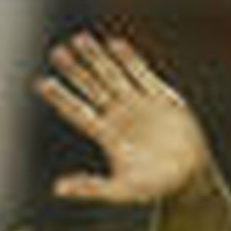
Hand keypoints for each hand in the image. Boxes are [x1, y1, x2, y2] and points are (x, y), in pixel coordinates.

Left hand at [37, 31, 211, 208]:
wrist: (189, 179)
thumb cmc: (154, 189)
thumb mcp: (119, 191)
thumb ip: (90, 187)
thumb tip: (57, 189)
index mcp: (108, 137)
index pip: (78, 112)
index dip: (60, 98)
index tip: (40, 83)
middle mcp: (120, 117)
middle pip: (92, 88)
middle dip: (75, 70)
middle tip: (56, 52)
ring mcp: (140, 105)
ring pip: (113, 75)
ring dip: (97, 57)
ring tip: (79, 39)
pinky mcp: (162, 98)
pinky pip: (141, 73)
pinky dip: (129, 59)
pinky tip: (114, 44)